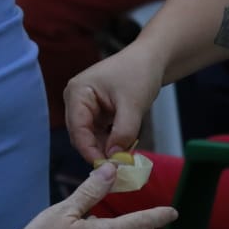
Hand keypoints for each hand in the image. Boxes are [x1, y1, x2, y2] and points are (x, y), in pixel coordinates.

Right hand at [65, 45, 167, 165]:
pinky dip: (112, 142)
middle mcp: (76, 100)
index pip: (77, 128)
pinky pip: (100, 134)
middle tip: (118, 169)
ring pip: (92, 138)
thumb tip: (114, 158)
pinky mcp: (96, 113)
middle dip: (99, 151)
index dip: (89, 150)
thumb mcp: (133, 104)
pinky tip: (126, 148)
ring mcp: (85, 107)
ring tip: (126, 159)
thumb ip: (123, 132)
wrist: (152, 59)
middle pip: (81, 136)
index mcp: (77, 93)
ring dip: (107, 149)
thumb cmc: (140, 73)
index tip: (105, 168)